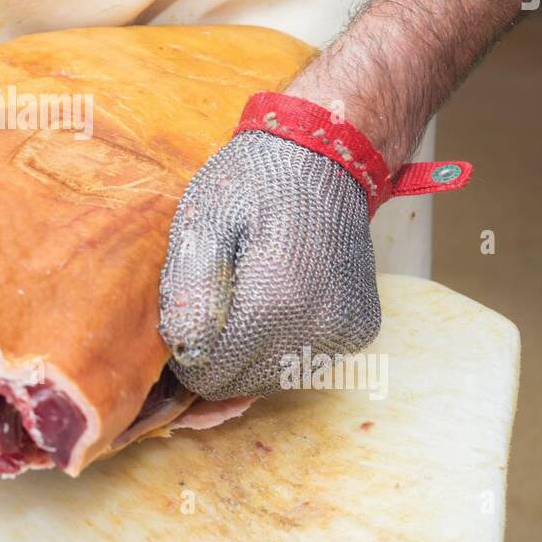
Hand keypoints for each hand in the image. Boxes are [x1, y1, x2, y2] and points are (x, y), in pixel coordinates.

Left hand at [157, 130, 381, 399]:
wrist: (324, 156)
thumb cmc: (253, 183)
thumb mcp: (203, 222)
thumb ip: (189, 292)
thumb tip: (183, 353)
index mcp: (273, 304)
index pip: (208, 378)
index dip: (185, 355)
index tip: (182, 321)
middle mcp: (317, 329)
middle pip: (240, 385)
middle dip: (216, 358)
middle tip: (210, 307)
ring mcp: (344, 333)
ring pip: (271, 379)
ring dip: (249, 354)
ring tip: (244, 299)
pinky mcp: (359, 331)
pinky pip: (303, 362)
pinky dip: (281, 344)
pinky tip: (276, 300)